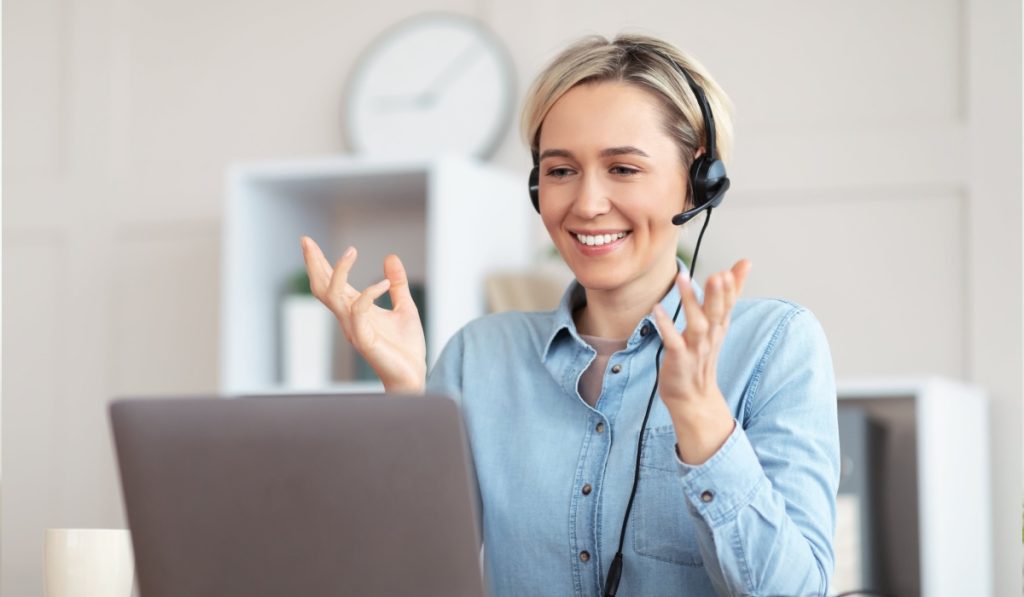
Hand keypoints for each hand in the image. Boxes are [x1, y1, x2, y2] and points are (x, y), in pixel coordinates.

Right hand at [300, 236, 426, 392]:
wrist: (413, 377)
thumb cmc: (406, 348)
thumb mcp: (405, 308)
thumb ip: (397, 284)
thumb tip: (390, 257)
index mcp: (355, 310)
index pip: (331, 283)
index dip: (320, 263)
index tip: (308, 242)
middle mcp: (349, 319)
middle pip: (322, 288)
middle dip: (313, 264)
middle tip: (306, 240)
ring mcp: (354, 329)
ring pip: (333, 297)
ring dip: (338, 272)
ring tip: (351, 250)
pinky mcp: (364, 340)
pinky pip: (358, 311)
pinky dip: (368, 293)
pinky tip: (383, 283)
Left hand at [651, 260, 751, 463]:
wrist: (692, 397)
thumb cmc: (702, 354)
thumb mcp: (719, 323)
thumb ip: (729, 293)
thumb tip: (744, 263)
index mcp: (720, 326)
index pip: (730, 304)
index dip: (734, 286)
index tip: (740, 266)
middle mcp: (710, 336)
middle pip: (717, 313)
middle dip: (718, 294)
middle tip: (719, 274)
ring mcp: (695, 348)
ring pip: (696, 324)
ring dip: (691, 302)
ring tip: (682, 279)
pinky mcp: (678, 359)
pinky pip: (672, 341)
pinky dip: (665, 325)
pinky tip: (657, 309)